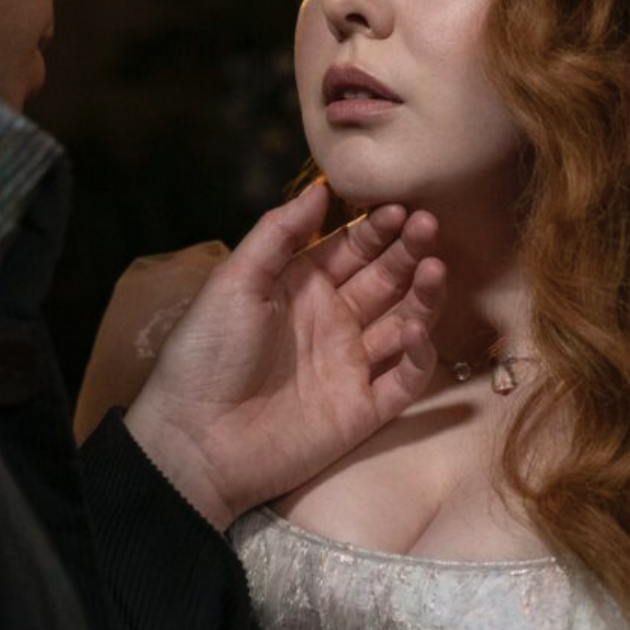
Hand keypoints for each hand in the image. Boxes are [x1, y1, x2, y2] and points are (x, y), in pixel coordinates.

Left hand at [125, 182, 444, 529]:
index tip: (400, 207)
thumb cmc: (205, 355)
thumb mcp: (234, 282)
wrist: (195, 440)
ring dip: (423, 297)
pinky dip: (419, 357)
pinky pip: (405, 381)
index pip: (352, 250)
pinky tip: (416, 331)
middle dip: (408, 252)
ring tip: (435, 268)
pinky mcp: (362, 410)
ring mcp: (350, 365)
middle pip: (384, 280)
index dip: (377, 229)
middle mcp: (332, 322)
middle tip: (428, 225)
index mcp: (300, 289)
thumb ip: (278, 235)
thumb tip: (319, 189)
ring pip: (404, 324)